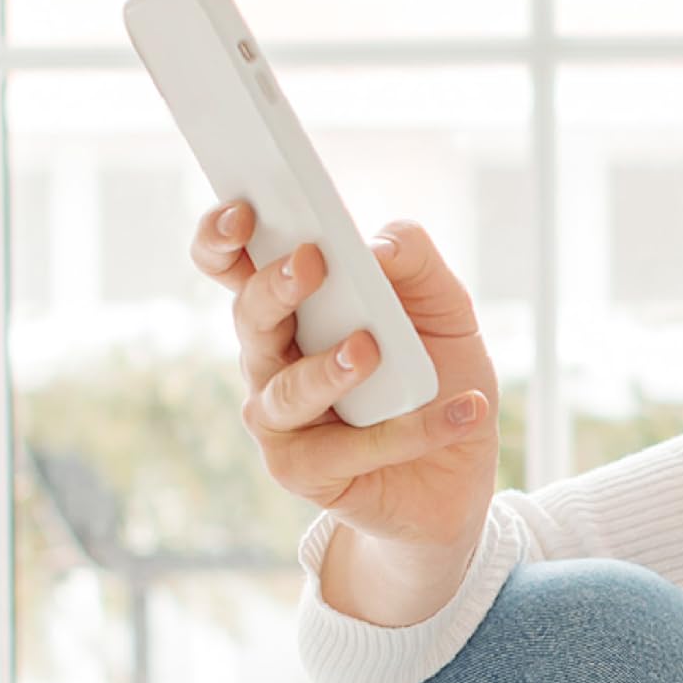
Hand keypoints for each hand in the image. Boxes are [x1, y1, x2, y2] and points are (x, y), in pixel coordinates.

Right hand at [189, 203, 498, 573]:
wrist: (457, 471)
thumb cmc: (437, 377)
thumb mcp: (446, 309)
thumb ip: (416, 263)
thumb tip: (376, 247)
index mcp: (292, 306)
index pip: (232, 263)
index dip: (221, 238)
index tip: (242, 211)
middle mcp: (271, 358)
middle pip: (249, 316)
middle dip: (273, 287)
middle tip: (311, 262)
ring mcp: (280, 418)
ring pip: (285, 390)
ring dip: (328, 368)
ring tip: (372, 349)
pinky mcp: (302, 471)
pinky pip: (346, 450)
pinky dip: (406, 432)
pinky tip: (461, 412)